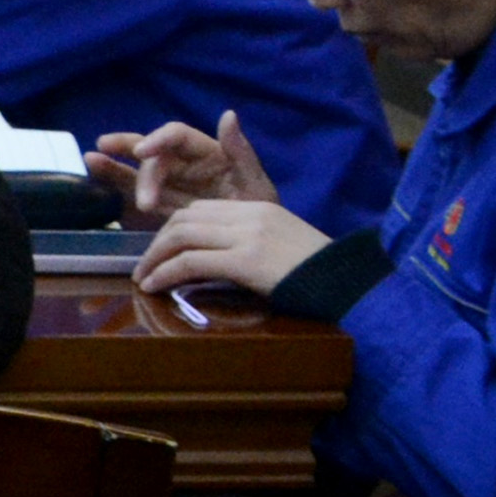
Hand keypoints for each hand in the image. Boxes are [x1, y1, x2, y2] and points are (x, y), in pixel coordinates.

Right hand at [88, 111, 267, 228]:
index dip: (156, 140)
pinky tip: (94, 176)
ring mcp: (171, 184)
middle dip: (136, 165)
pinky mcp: (161, 205)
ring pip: (137, 168)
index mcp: (207, 152)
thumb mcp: (258, 185)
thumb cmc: (261, 213)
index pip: (176, 136)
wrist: (259, 249)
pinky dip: (115, 184)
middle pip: (153, 152)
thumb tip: (228, 114)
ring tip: (91, 158)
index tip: (141, 153)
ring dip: (115, 163)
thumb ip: (242, 153)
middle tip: (127, 183)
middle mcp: (184, 163)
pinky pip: (134, 192)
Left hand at [135, 199, 328, 299]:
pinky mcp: (247, 260)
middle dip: (158, 241)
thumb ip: (248, 245)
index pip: (202, 209)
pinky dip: (166, 273)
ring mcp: (249, 235)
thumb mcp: (282, 250)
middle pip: (185, 218)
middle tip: (144, 266)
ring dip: (155, 258)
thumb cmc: (320, 279)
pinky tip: (154, 287)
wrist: (352, 289)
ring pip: (182, 236)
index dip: (173, 229)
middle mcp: (250, 215)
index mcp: (259, 207)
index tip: (160, 251)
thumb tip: (212, 261)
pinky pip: (191, 262)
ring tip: (143, 279)